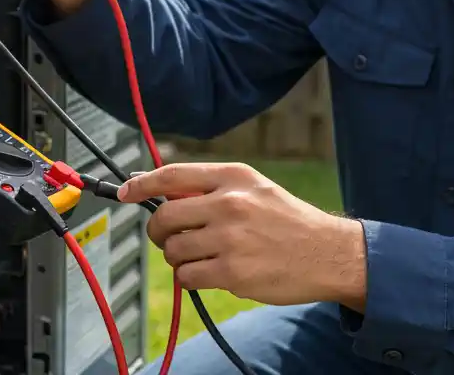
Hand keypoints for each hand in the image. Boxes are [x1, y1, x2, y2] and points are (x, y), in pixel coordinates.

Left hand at [117, 162, 368, 308]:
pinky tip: (212, 273)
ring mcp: (230, 239)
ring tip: (203, 258)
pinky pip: (188, 276)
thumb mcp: (255, 188)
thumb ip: (212, 188)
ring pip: (174, 250)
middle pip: (165, 217)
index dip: (142, 185)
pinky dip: (191, 278)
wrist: (329, 253)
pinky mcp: (232, 273)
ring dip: (179, 258)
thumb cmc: (288, 221)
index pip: (173, 176)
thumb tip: (161, 191)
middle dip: (159, 232)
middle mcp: (230, 204)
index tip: (125, 193)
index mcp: (234, 177)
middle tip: (169, 239)